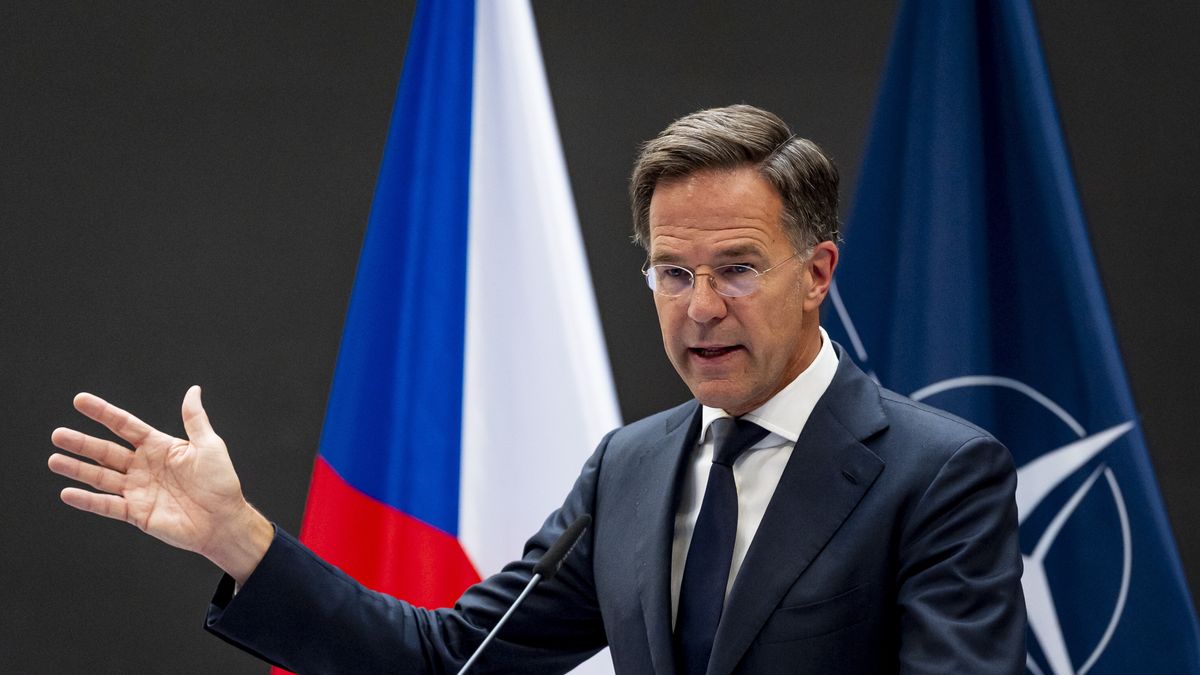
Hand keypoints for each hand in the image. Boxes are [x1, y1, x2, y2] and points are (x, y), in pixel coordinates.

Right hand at [48, 386, 273, 583]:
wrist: (224, 521)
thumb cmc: (221, 482)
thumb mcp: (209, 445)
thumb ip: (195, 419)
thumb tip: (193, 390)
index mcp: (158, 447)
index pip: (125, 425)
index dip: (103, 413)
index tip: (80, 400)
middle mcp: (143, 466)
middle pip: (106, 451)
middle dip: (82, 443)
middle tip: (57, 434)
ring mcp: (137, 490)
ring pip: (101, 477)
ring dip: (77, 469)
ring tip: (54, 459)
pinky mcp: (136, 513)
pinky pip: (107, 506)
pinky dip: (87, 501)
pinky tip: (67, 492)